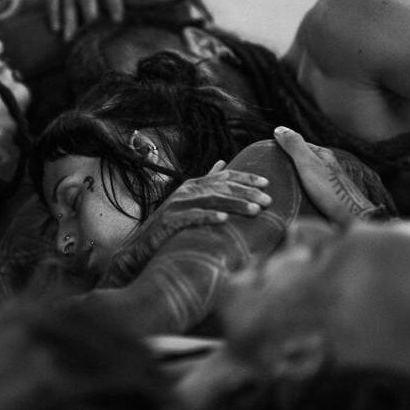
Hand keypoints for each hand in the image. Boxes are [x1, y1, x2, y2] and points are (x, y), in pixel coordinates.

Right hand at [101, 161, 269, 286]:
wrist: (141, 247)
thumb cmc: (170, 226)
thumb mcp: (190, 201)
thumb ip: (206, 182)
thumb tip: (222, 163)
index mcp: (194, 185)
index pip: (224, 176)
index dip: (246, 177)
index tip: (267, 182)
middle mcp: (186, 191)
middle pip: (221, 187)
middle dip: (246, 192)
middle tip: (268, 200)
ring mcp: (176, 205)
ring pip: (210, 200)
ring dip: (235, 203)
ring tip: (255, 210)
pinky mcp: (168, 221)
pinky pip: (191, 217)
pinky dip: (207, 216)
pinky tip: (223, 218)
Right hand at [273, 126, 377, 223]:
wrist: (351, 217)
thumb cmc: (330, 190)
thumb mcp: (308, 164)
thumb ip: (295, 146)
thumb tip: (278, 129)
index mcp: (322, 155)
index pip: (298, 144)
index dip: (281, 147)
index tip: (264, 154)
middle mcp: (326, 166)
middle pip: (301, 160)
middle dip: (285, 163)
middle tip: (267, 171)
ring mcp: (327, 182)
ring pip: (304, 176)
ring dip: (291, 179)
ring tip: (275, 186)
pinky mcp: (326, 198)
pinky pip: (307, 190)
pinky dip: (297, 191)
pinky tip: (290, 199)